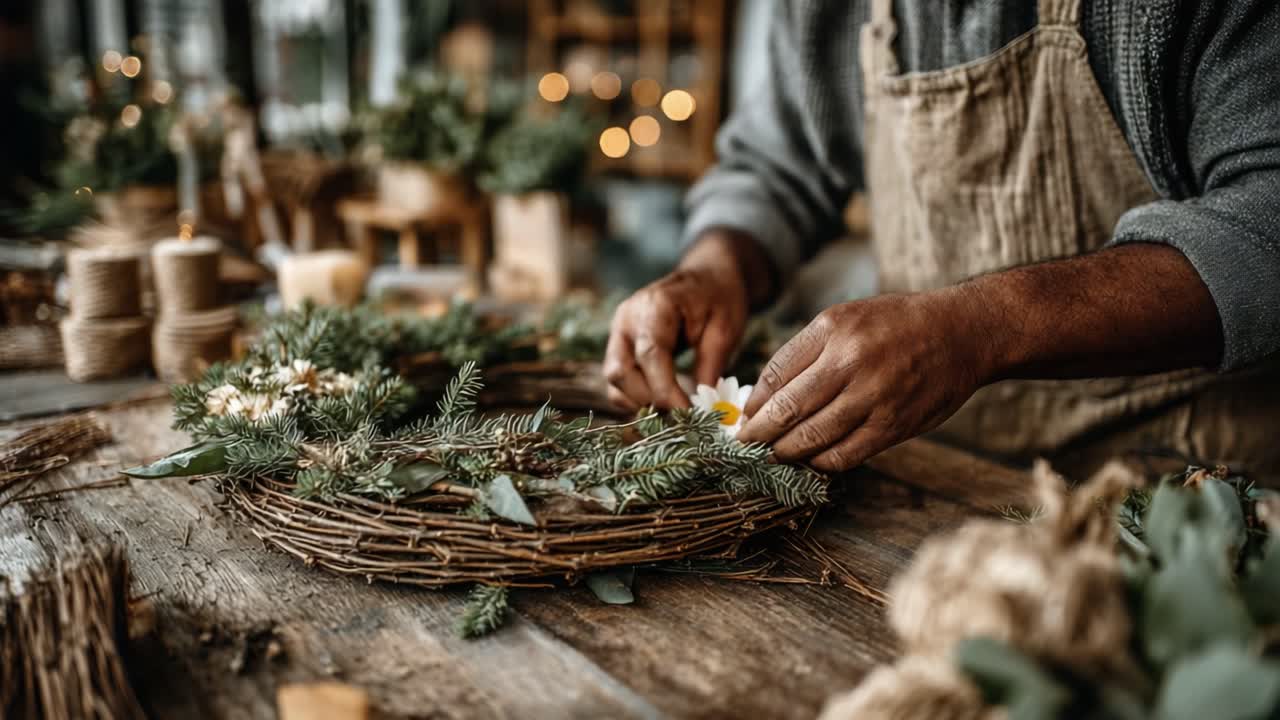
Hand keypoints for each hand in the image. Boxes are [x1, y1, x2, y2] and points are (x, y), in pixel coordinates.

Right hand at [604, 231, 771, 410]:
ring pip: (614, 381)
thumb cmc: (719, 298)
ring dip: (641, 404)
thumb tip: (703, 410)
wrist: (708, 275)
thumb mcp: (726, 329)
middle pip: (621, 372)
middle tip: (685, 420)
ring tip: (676, 414)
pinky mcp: (619, 346)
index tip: (689, 416)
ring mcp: (618, 332)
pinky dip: (636, 399)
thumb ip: (710, 367)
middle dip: (651, 401)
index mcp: (655, 306)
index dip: (666, 392)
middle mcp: (627, 318)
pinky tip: (664, 404)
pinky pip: (618, 382)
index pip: (650, 356)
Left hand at [736, 291, 992, 471]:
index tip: (744, 418)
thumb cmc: (896, 325)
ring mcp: (874, 396)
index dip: (754, 403)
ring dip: (785, 452)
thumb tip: (764, 397)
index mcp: (833, 330)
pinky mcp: (894, 425)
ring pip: (813, 437)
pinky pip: (845, 455)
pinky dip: (821, 462)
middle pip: (788, 409)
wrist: (961, 333)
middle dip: (759, 433)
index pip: (776, 374)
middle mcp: (851, 361)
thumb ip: (805, 352)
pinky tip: (811, 459)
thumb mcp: (845, 318)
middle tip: (745, 445)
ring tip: (772, 455)